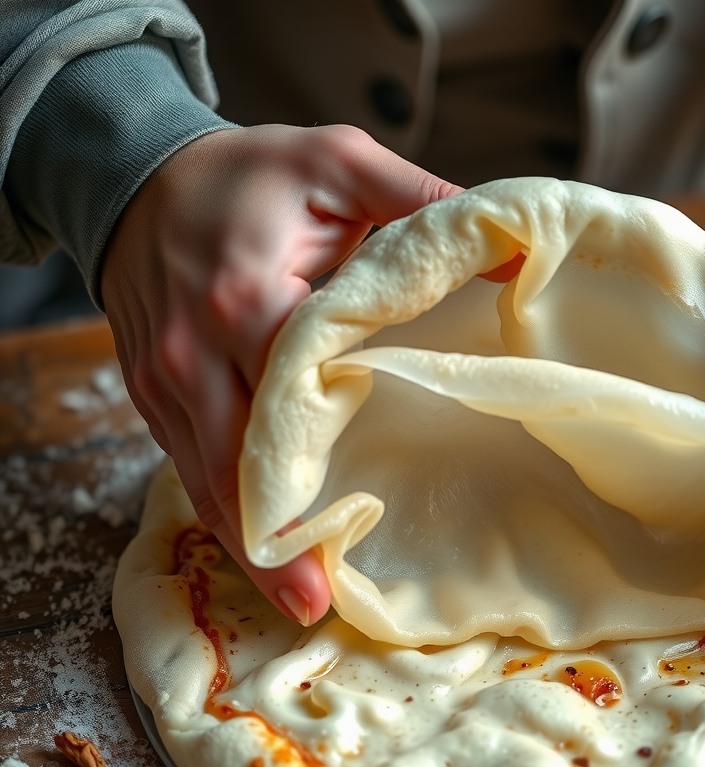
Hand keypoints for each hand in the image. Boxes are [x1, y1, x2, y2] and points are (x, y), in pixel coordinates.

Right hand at [101, 124, 461, 626]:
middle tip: (317, 604)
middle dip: (272, 539)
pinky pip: (184, 465)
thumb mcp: (336, 162)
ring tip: (295, 599)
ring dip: (247, 542)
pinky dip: (222, 509)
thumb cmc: (249, 174)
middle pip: (236, 464)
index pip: (285, 397)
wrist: (135, 175)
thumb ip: (416, 197)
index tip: (351, 523)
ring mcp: (163, 380)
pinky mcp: (149, 394)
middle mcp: (195, 352)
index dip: (316, 465)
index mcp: (246, 298)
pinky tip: (258, 548)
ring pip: (203, 479)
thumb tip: (508, 241)